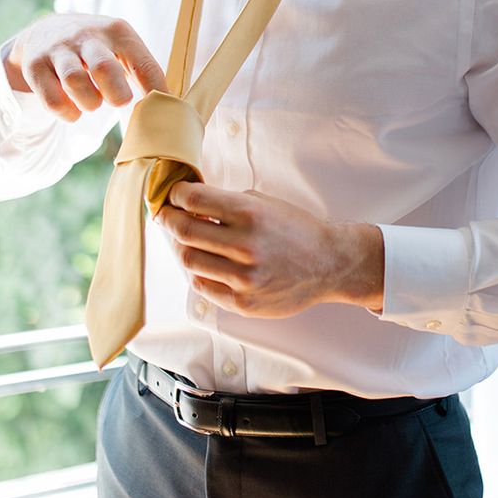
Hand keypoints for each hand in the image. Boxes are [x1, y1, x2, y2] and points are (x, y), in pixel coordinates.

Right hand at [5, 13, 167, 121]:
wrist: (45, 32)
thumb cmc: (98, 49)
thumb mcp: (122, 48)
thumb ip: (145, 73)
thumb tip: (172, 106)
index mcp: (118, 32)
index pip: (144, 65)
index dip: (156, 92)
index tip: (160, 110)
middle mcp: (87, 35)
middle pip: (105, 69)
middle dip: (116, 95)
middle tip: (117, 101)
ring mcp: (58, 48)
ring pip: (75, 83)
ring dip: (89, 104)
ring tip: (93, 102)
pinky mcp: (35, 65)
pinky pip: (53, 100)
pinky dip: (67, 113)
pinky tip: (72, 109)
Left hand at [155, 183, 384, 317]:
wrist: (329, 264)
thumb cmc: (296, 230)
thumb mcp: (266, 204)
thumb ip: (227, 203)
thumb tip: (188, 204)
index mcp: (250, 214)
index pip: (192, 200)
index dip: (174, 196)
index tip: (173, 197)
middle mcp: (245, 245)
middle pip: (183, 231)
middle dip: (168, 219)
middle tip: (167, 217)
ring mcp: (244, 277)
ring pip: (188, 260)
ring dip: (184, 247)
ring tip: (192, 242)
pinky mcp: (243, 302)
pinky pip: (202, 285)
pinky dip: (199, 272)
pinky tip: (209, 264)